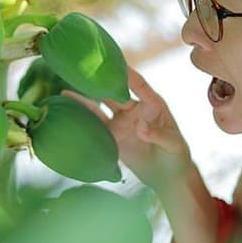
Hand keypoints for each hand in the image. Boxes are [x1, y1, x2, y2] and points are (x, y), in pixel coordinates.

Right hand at [62, 66, 194, 191]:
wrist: (168, 178)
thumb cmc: (177, 156)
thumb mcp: (174, 145)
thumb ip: (159, 135)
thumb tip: (141, 128)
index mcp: (152, 105)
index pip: (139, 85)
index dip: (127, 75)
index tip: (114, 64)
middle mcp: (135, 110)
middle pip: (114, 93)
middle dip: (100, 83)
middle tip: (83, 73)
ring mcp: (122, 123)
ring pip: (100, 107)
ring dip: (85, 100)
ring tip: (65, 92)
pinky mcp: (112, 137)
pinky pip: (96, 126)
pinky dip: (82, 120)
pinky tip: (67, 113)